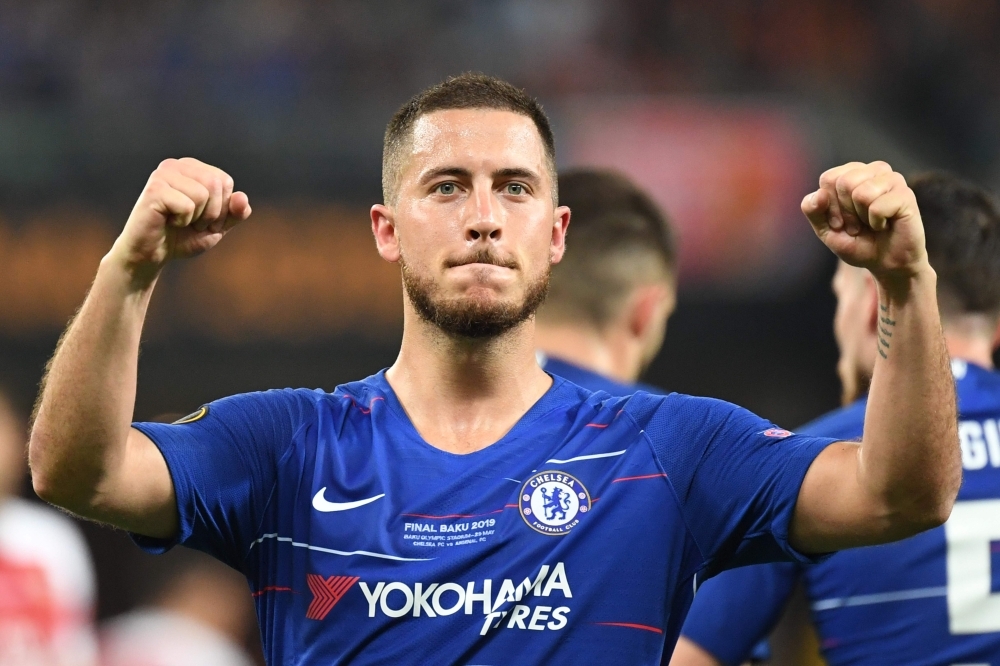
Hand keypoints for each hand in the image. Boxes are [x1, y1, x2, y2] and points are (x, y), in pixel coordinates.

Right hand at [109, 158, 251, 279]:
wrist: (151, 255)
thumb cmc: (182, 236)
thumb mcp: (218, 226)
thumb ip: (235, 212)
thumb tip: (242, 197)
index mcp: (192, 167)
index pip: (225, 181)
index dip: (221, 207)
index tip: (202, 218)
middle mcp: (176, 165)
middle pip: (216, 184)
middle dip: (211, 212)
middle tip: (191, 223)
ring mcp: (163, 175)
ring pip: (203, 194)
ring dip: (196, 218)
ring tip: (179, 221)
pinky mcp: (154, 189)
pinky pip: (188, 206)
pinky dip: (182, 221)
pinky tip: (167, 221)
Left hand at [802, 161, 928, 281]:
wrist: (887, 263)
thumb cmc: (858, 242)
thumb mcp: (825, 230)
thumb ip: (813, 211)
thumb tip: (819, 194)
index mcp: (853, 173)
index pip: (829, 178)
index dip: (829, 207)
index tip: (839, 222)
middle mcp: (874, 170)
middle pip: (844, 182)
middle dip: (845, 212)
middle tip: (857, 226)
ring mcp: (893, 180)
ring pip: (861, 192)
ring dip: (861, 218)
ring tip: (871, 224)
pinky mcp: (906, 195)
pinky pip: (877, 207)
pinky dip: (876, 223)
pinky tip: (885, 225)